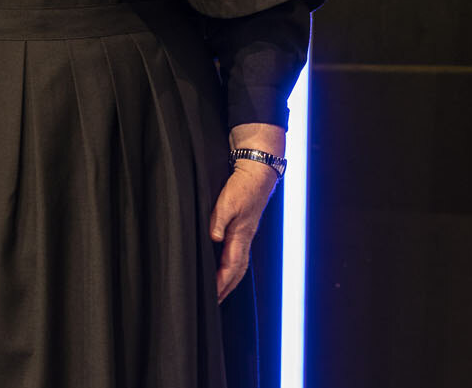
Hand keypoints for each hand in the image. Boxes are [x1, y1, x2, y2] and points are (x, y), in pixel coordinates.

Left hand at [210, 123, 283, 301]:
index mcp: (241, 235)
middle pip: (238, 271)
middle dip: (227, 288)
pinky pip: (239, 253)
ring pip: (240, 263)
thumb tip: (213, 238)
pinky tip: (225, 265)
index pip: (231, 267)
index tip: (212, 297)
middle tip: (215, 302)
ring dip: (230, 279)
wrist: (259, 170)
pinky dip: (232, 265)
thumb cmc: (243, 185)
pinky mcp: (245, 226)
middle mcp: (245, 238)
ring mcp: (247, 233)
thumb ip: (218, 219)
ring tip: (220, 291)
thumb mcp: (227, 201)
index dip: (221, 283)